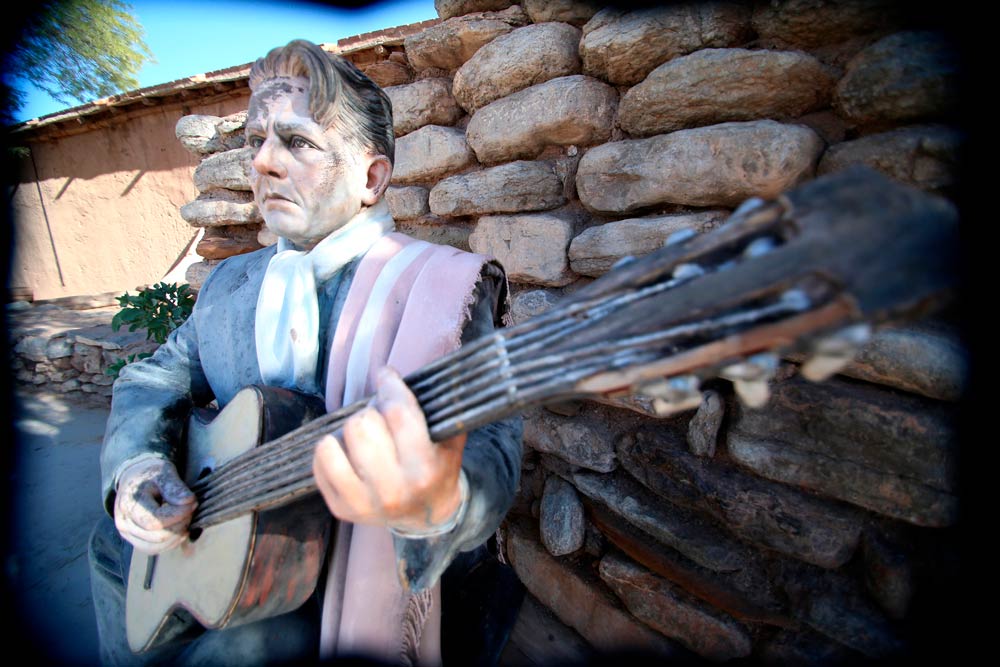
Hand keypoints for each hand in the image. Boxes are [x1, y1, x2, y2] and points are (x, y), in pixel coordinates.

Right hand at [114, 458, 196, 553]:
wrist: (135, 479)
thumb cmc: (150, 475)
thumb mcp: (164, 472)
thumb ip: (175, 487)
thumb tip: (188, 502)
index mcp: (129, 504)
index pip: (156, 521)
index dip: (179, 515)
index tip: (193, 502)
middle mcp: (124, 522)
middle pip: (158, 537)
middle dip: (180, 525)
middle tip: (191, 510)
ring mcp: (127, 533)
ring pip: (157, 547)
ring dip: (177, 536)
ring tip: (186, 519)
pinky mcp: (134, 540)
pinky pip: (154, 549)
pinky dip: (170, 543)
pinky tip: (180, 530)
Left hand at [313, 367, 466, 532]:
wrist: (427, 516)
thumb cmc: (438, 470)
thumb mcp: (450, 441)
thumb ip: (437, 408)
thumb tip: (402, 374)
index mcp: (423, 470)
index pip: (396, 412)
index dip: (389, 385)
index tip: (386, 375)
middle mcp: (392, 489)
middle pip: (362, 423)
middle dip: (372, 412)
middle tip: (380, 418)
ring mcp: (363, 501)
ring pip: (336, 441)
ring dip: (350, 430)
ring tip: (365, 436)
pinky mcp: (341, 508)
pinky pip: (320, 461)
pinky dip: (331, 448)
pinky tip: (348, 452)